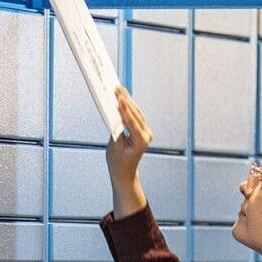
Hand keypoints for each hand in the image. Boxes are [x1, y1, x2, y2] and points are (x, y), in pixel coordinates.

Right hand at [106, 86, 150, 217]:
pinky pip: (135, 116)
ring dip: (128, 101)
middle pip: (135, 114)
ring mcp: (146, 132)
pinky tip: (123, 98)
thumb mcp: (114, 146)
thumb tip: (114, 113)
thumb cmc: (118, 162)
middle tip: (117, 88)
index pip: (132, 121)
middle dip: (126, 100)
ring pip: (136, 113)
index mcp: (141, 140)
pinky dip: (129, 107)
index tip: (119, 97)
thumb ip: (116, 130)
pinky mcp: (142, 130)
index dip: (125, 108)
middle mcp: (146, 135)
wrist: (124, 172)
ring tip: (119, 89)